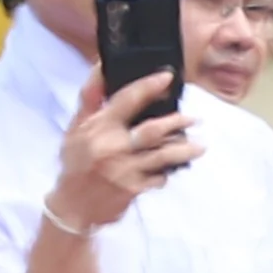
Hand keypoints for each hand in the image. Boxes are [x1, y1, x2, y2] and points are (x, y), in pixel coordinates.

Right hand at [53, 67, 193, 228]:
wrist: (72, 205)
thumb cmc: (76, 162)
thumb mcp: (76, 127)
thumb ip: (91, 98)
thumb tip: (102, 67)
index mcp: (97, 127)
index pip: (126, 100)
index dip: (148, 86)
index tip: (167, 77)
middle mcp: (112, 146)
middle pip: (152, 129)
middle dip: (178, 122)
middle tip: (195, 119)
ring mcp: (124, 169)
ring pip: (163, 155)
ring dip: (185, 149)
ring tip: (200, 146)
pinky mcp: (134, 189)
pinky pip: (160, 177)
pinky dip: (168, 171)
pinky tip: (175, 167)